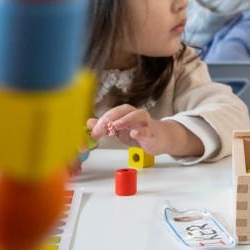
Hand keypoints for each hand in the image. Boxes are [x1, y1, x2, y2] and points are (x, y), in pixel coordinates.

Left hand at [87, 106, 201, 158]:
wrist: (160, 138)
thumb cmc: (139, 132)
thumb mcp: (120, 129)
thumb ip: (105, 126)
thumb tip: (89, 123)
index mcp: (127, 112)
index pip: (112, 112)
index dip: (102, 120)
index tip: (93, 131)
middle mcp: (136, 114)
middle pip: (123, 111)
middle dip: (110, 119)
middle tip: (99, 130)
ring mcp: (145, 123)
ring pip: (137, 116)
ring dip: (125, 120)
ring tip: (115, 126)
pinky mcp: (152, 134)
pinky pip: (147, 131)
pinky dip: (141, 132)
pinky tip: (134, 134)